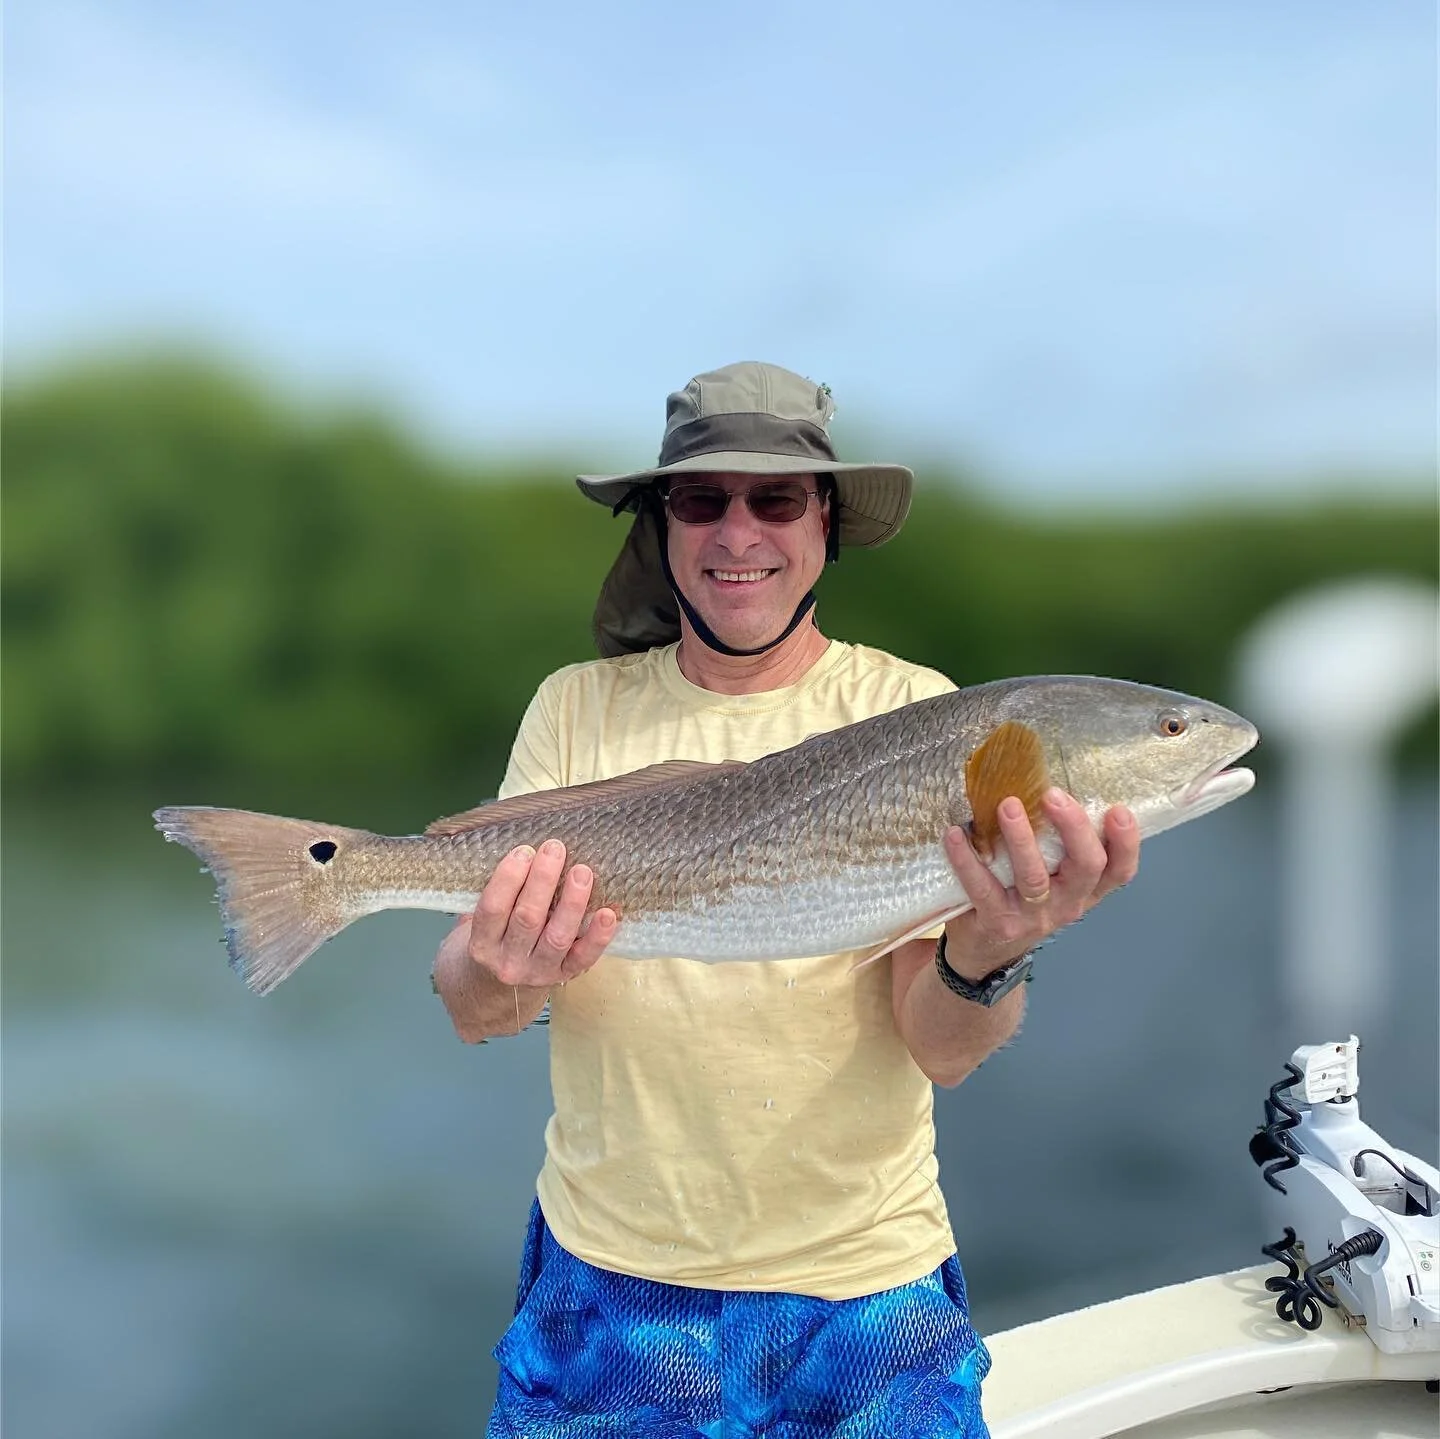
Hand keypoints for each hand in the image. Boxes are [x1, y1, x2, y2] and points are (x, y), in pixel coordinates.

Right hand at [456, 838, 616, 987]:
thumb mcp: (475, 924)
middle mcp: (508, 961)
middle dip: (542, 880)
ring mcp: (538, 972)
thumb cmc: (491, 942)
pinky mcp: (564, 976)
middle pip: (527, 919)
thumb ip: (494, 895)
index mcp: (482, 944)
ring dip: (572, 902)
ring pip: (557, 936)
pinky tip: (609, 913)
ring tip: (582, 872)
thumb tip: (522, 852)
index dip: (508, 878)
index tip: (524, 850)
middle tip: (555, 849)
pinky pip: (583, 957)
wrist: (492, 995)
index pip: (493, 909)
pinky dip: (598, 936)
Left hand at [940, 788, 1138, 980]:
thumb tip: (1041, 783)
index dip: (1126, 843)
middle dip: (1074, 828)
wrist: (986, 952)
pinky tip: (955, 834)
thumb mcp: (1052, 880)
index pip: (1119, 870)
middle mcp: (1066, 904)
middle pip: (1086, 867)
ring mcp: (1032, 916)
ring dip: (1022, 840)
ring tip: (1008, 806)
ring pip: (1035, 878)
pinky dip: (967, 859)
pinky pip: (983, 888)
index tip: (1118, 811)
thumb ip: (1058, 846)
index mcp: (1085, 890)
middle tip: (1053, 795)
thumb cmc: (1022, 901)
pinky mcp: (997, 922)